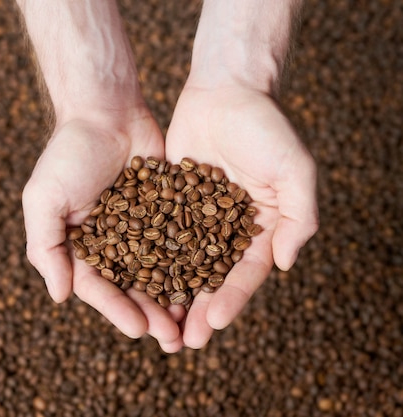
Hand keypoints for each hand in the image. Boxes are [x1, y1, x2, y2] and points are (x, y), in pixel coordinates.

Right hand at [22, 109, 184, 351]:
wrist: (106, 109)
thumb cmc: (68, 153)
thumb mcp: (44, 199)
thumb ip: (46, 248)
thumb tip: (60, 298)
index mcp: (80, 245)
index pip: (98, 286)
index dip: (117, 309)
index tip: (139, 329)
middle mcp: (111, 242)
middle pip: (132, 286)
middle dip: (151, 313)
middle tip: (174, 339)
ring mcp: (141, 226)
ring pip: (161, 270)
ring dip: (175, 297)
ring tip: (195, 322)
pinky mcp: (167, 208)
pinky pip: (182, 240)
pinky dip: (194, 261)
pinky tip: (210, 281)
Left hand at [165, 86, 318, 347]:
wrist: (225, 88)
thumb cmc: (265, 125)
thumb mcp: (294, 168)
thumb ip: (300, 216)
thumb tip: (286, 265)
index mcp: (261, 227)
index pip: (245, 272)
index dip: (230, 299)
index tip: (212, 324)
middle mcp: (228, 228)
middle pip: (211, 277)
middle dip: (197, 309)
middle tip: (180, 343)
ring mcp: (197, 216)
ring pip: (181, 262)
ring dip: (169, 295)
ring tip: (154, 325)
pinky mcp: (170, 200)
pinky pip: (157, 234)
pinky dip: (147, 258)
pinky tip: (131, 282)